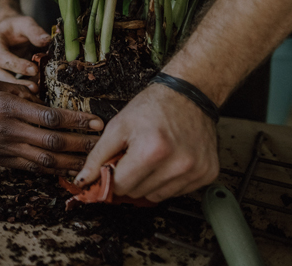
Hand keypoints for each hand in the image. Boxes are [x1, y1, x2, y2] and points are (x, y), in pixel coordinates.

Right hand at [0, 14, 50, 91]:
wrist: (8, 31)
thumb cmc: (16, 27)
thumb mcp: (25, 23)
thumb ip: (34, 31)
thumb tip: (47, 41)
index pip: (0, 57)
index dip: (17, 65)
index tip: (35, 69)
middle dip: (17, 83)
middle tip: (35, 88)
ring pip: (2, 84)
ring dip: (18, 89)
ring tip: (37, 91)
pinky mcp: (1, 77)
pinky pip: (8, 86)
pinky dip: (21, 90)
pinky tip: (35, 91)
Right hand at [0, 80, 102, 173]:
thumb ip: (21, 91)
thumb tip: (44, 96)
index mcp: (10, 108)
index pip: (51, 117)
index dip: (76, 121)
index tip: (96, 122)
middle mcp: (11, 130)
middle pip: (54, 141)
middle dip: (82, 143)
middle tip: (102, 143)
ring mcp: (6, 148)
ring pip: (46, 160)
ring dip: (72, 162)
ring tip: (91, 162)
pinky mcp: (2, 161)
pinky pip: (32, 168)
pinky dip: (52, 171)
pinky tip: (67, 170)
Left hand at [75, 83, 218, 201]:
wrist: (189, 94)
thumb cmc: (153, 107)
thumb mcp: (118, 126)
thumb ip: (98, 156)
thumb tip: (83, 180)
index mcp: (153, 151)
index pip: (120, 185)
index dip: (110, 177)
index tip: (110, 169)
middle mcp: (178, 164)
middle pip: (137, 193)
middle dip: (128, 178)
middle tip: (132, 156)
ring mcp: (196, 171)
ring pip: (156, 196)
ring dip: (148, 182)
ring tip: (151, 157)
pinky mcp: (208, 174)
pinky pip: (177, 192)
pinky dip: (167, 181)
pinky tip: (168, 161)